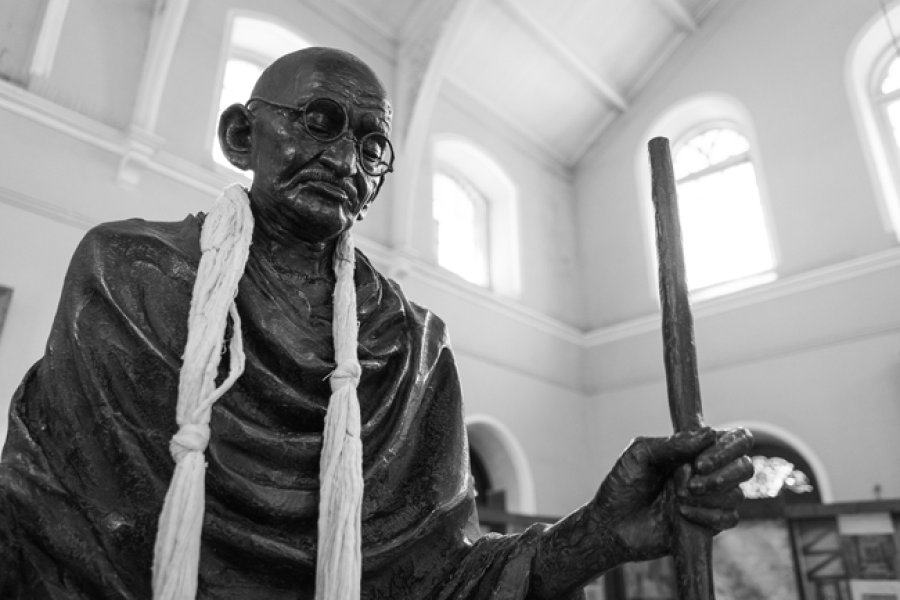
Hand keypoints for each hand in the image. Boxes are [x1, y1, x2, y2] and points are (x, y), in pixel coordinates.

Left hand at [592, 427, 752, 562]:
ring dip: (708, 496)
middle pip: (745, 467)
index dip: (729, 447)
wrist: (612, 523)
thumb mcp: (641, 454)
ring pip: (737, 495)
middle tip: (691, 483)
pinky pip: (729, 519)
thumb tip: (710, 433)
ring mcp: (711, 499)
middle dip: (722, 475)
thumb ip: (672, 444)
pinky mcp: (709, 524)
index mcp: (696, 448)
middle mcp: (710, 471)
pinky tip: (683, 513)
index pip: (737, 439)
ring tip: (677, 498)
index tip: (699, 462)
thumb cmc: (624, 482)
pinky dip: (709, 515)